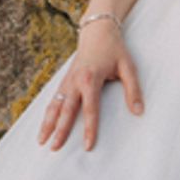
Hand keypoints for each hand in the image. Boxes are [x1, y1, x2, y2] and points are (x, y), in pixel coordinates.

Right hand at [38, 23, 142, 151]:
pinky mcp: (64, 81)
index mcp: (90, 78)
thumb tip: (139, 112)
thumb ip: (133, 90)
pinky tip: (44, 126)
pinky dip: (47, 114)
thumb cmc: (114, 49)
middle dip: (59, 130)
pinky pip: (53, 100)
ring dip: (47, 124)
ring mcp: (67, 81)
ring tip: (41, 141)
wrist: (97, 31)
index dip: (89, 128)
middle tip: (54, 148)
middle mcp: (75, 81)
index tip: (88, 145)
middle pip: (65, 110)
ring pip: (54, 106)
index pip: (89, 109)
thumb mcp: (128, 67)